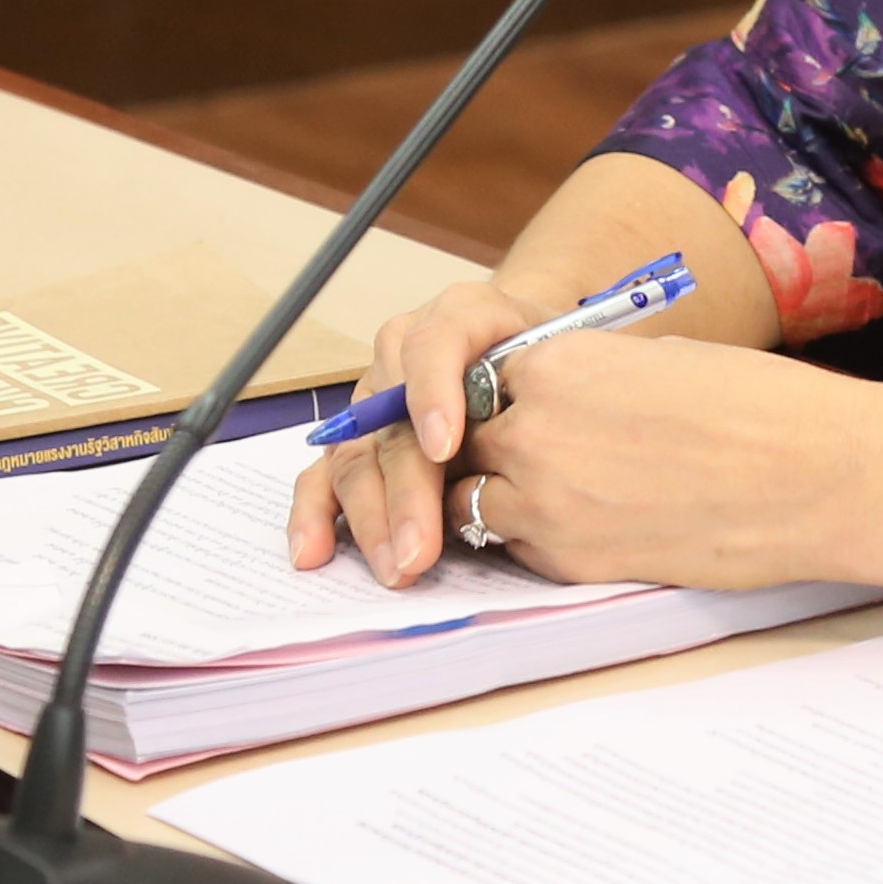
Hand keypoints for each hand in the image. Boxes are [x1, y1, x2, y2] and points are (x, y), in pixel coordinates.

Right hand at [288, 280, 544, 584]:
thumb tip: (555, 432)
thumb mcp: (569, 349)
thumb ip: (557, 375)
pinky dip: (316, 513)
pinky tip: (313, 549)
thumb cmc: (552, 358)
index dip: (434, 392)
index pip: (438, 341)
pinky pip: (327, 473)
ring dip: (371, 517)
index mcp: (460, 317)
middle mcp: (405, 352)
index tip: (445, 447)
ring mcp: (374, 397)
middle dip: (406, 491)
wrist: (527, 349)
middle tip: (421, 548)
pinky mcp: (358, 439)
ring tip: (396, 566)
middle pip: (393, 420)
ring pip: (360, 456)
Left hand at [461, 330, 882, 592]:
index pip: (481, 375)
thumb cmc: (756, 404)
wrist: (813, 475)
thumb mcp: (657, 358)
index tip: (523, 399)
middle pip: (464, 439)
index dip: (500, 389)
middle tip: (532, 448)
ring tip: (557, 489)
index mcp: (557, 363)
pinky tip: (586, 522)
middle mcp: (535, 430)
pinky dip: (533, 536)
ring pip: (472, 500)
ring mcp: (547, 503)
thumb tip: (565, 391)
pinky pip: (516, 547)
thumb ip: (590, 373)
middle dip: (488, 442)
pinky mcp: (572, 561)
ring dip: (499, 493)